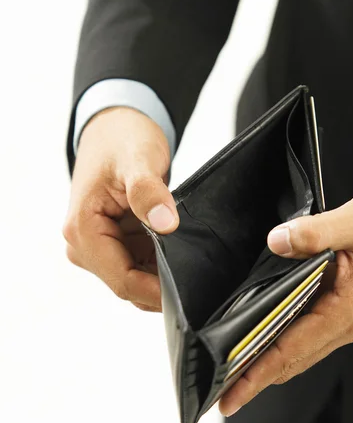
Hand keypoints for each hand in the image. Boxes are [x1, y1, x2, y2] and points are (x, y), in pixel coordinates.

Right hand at [63, 107, 178, 310]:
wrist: (116, 129)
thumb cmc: (122, 140)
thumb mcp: (138, 159)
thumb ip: (149, 192)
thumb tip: (165, 224)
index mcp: (82, 231)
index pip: (123, 280)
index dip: (157, 292)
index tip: (189, 292)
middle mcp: (84, 246)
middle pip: (129, 286)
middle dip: (162, 287)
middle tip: (200, 280)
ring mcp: (99, 248)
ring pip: (136, 281)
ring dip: (162, 277)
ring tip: (192, 262)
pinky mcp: (114, 246)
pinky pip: (141, 269)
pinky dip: (161, 266)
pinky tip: (180, 254)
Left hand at [219, 188, 352, 415]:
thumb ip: (314, 233)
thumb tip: (275, 242)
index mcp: (345, 311)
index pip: (288, 352)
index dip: (254, 375)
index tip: (228, 397)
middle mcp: (346, 325)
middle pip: (291, 362)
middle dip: (254, 378)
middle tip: (220, 391)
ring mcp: (350, 321)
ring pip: (301, 353)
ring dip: (268, 364)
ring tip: (236, 371)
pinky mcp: (351, 310)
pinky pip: (311, 336)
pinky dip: (285, 345)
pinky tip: (269, 338)